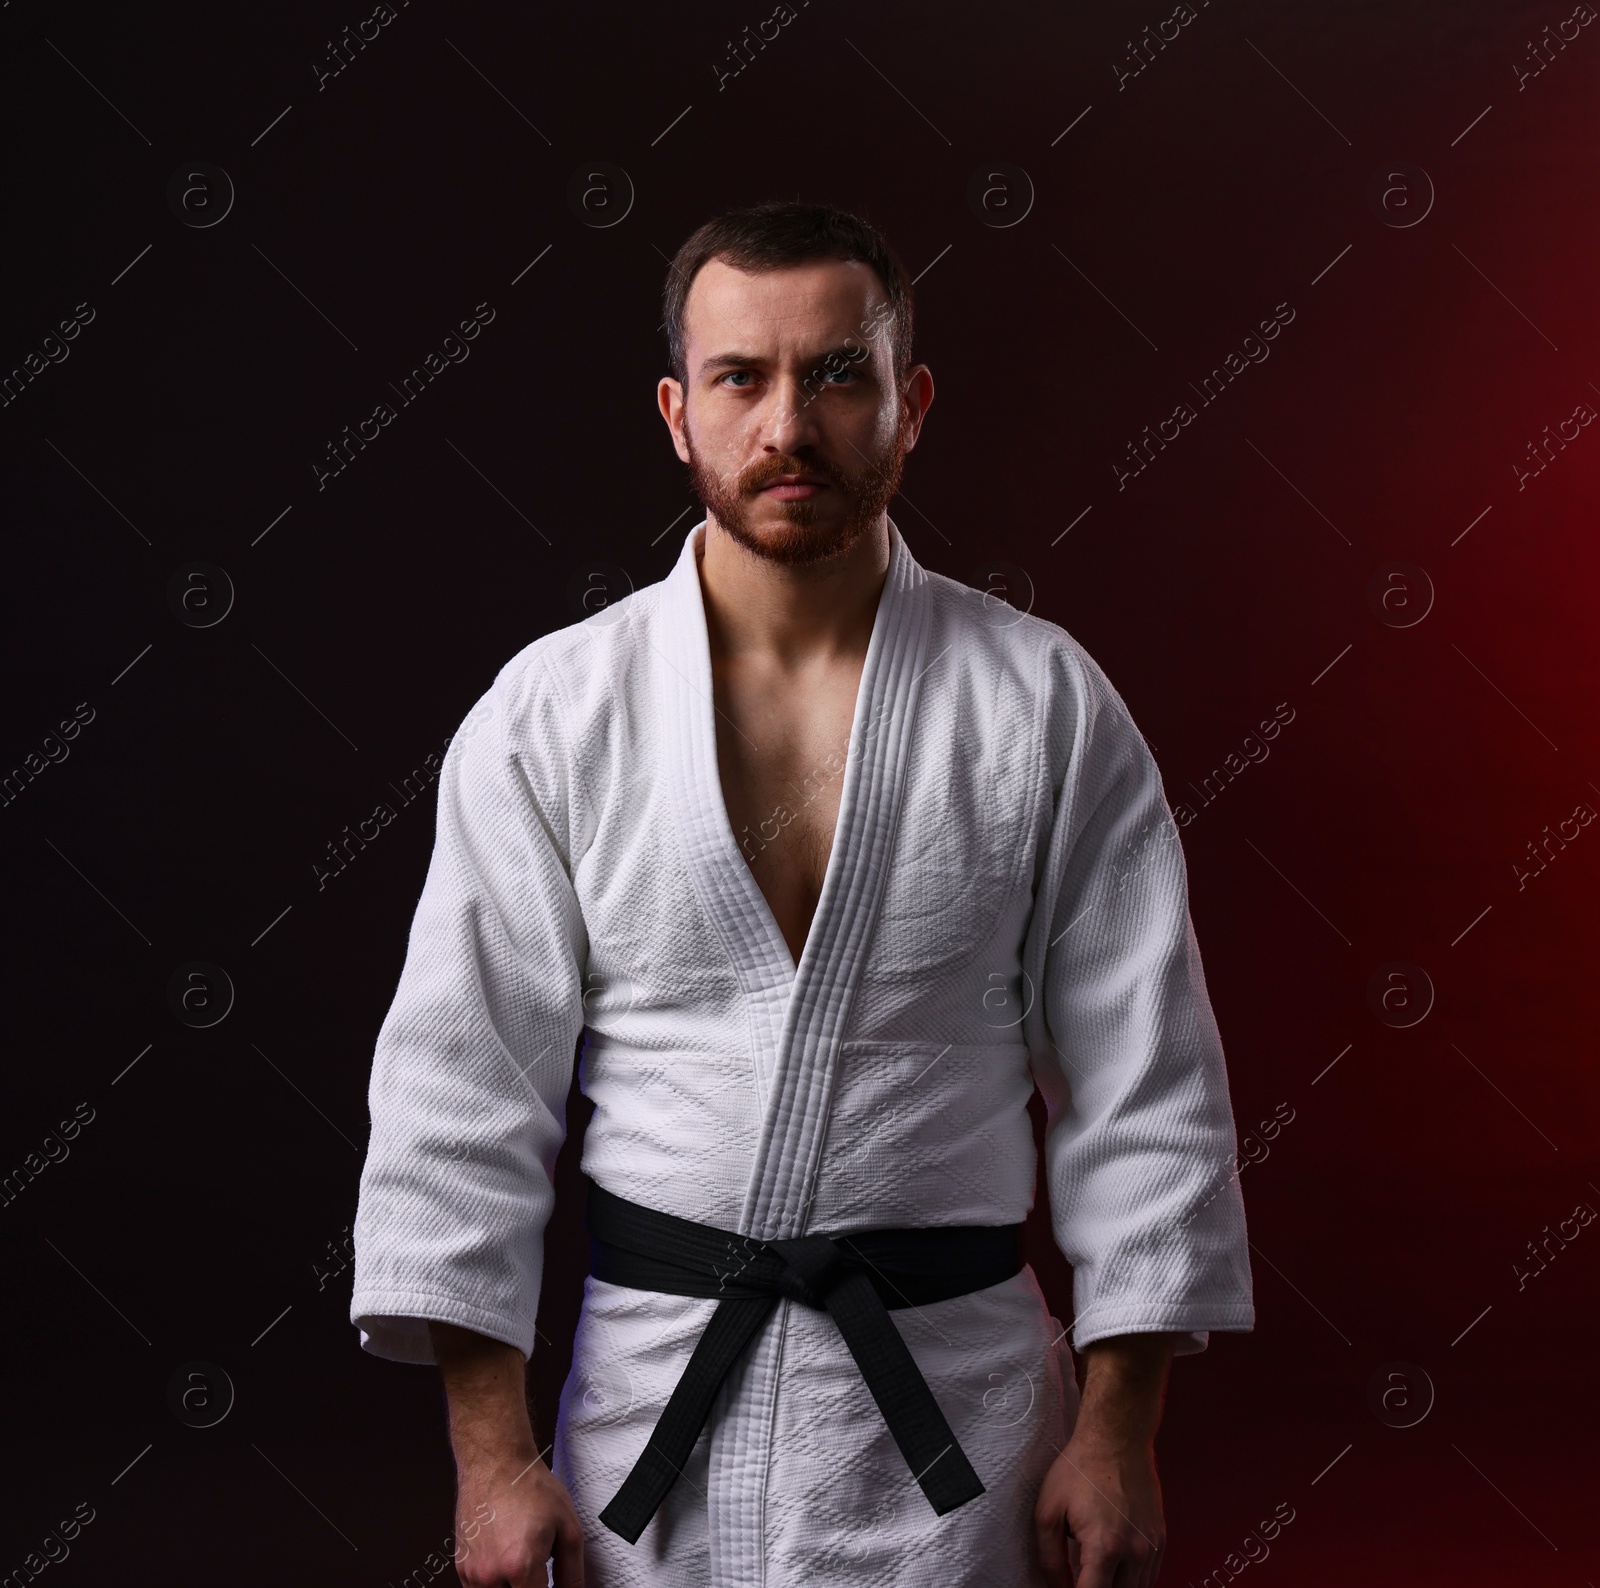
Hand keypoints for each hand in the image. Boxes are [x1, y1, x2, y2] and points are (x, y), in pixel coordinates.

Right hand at [452, 1449, 584, 1587]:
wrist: (495, 1461)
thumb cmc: (530, 1487)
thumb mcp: (568, 1526)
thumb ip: (572, 1572)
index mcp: (521, 1567)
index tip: (552, 1583)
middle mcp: (491, 1575)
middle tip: (540, 1570)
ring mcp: (472, 1573)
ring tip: (522, 1562)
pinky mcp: (461, 1566)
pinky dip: (495, 1585)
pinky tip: (506, 1562)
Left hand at [1033, 1435, 1164, 1587]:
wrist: (1116, 1438)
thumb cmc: (1080, 1469)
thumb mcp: (1048, 1511)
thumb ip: (1050, 1559)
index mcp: (1104, 1547)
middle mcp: (1134, 1553)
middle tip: (1082, 1578)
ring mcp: (1151, 1547)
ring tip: (1096, 1575)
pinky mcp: (1160, 1540)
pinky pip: (1150, 1577)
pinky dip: (1133, 1583)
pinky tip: (1115, 1572)